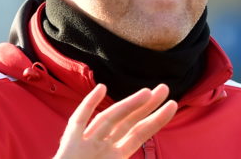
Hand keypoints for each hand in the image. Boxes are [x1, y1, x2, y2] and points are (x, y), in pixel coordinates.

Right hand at [53, 83, 176, 158]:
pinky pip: (79, 122)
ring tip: (147, 92)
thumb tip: (139, 142)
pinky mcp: (69, 145)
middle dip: (147, 105)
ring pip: (109, 119)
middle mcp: (102, 147)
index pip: (140, 134)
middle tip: (165, 88)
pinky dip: (88, 105)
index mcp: (115, 157)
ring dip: (128, 105)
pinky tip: (101, 88)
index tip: (172, 104)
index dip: (156, 120)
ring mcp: (86, 144)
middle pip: (128, 122)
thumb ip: (124, 158)